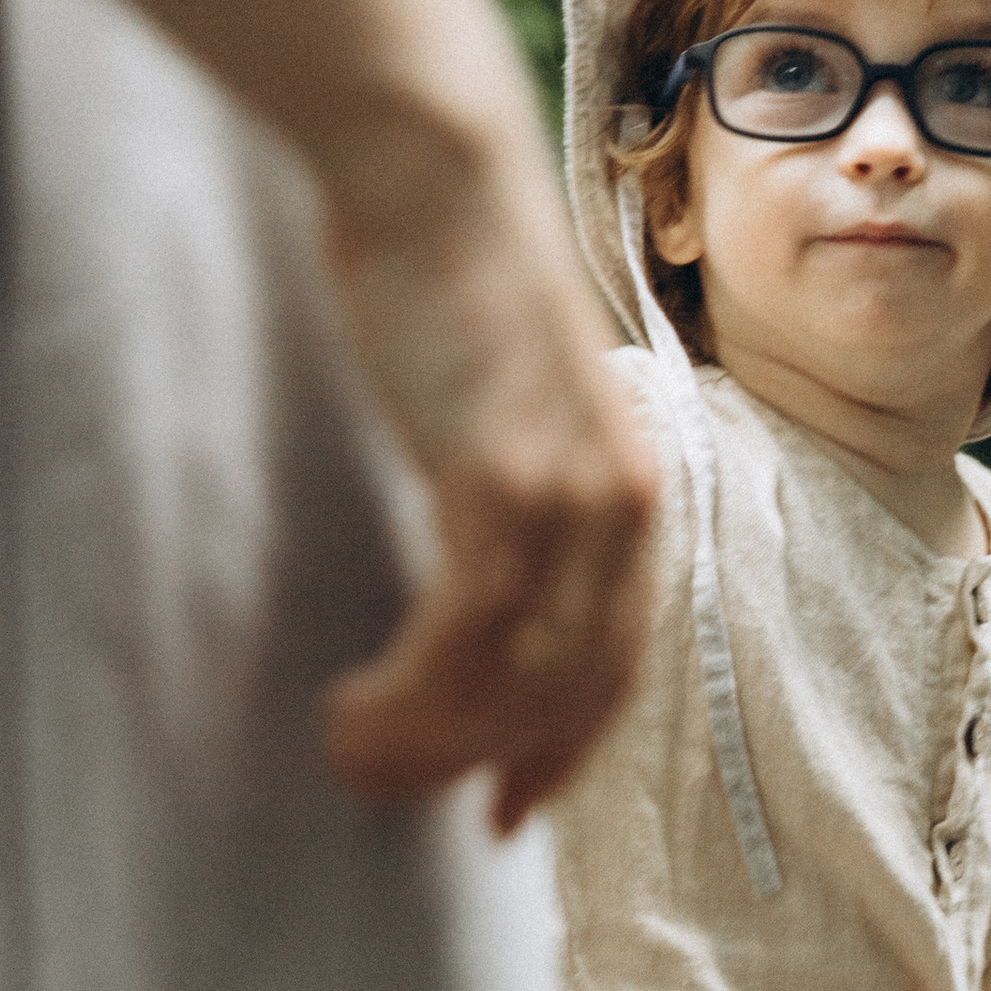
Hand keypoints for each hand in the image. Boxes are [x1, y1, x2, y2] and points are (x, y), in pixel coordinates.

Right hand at [316, 105, 657, 833]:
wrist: (442, 182)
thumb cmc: (460, 286)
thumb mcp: (516, 411)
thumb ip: (517, 493)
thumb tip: (478, 575)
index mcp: (637, 498)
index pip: (618, 667)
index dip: (559, 750)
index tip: (504, 807)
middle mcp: (622, 512)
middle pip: (567, 693)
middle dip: (477, 762)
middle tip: (389, 787)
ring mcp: (567, 500)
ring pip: (513, 680)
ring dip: (428, 741)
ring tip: (353, 755)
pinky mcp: (498, 482)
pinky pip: (463, 635)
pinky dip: (408, 693)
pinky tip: (355, 707)